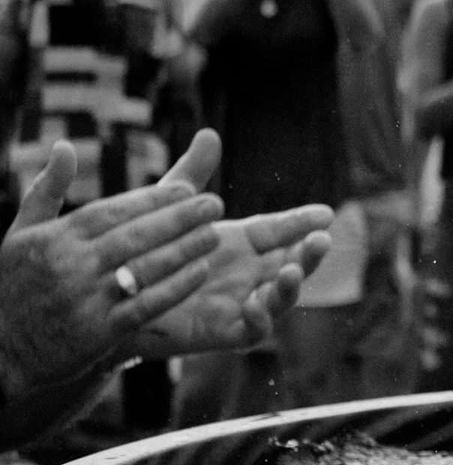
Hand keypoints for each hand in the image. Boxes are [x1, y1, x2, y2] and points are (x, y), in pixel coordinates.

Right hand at [0, 141, 222, 397]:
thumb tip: (65, 146)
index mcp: (55, 239)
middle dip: (179, 219)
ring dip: (184, 250)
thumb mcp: (20, 234)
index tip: (188, 189)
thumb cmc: (14, 284)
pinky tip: (200, 271)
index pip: (110, 212)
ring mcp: (85, 301)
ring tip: (215, 233)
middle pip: (134, 236)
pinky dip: (175, 288)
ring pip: (143, 268)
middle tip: (215, 204)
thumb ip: (47, 190)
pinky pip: (144, 306)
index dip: (152, 200)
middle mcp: (70, 267)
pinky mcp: (98, 333)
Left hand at [128, 129, 333, 358]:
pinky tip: (256, 303)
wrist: (115, 300)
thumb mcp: (169, 210)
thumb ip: (192, 175)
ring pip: (281, 297)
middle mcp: (248, 273)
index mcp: (241, 244)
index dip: (302, 222)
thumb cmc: (144, 252)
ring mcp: (240, 303)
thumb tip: (209, 132)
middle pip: (293, 263)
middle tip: (321, 239)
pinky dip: (261, 318)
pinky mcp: (224, 331)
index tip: (325, 213)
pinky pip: (253, 330)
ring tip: (292, 271)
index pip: (281, 230)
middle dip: (311, 253)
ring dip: (293, 286)